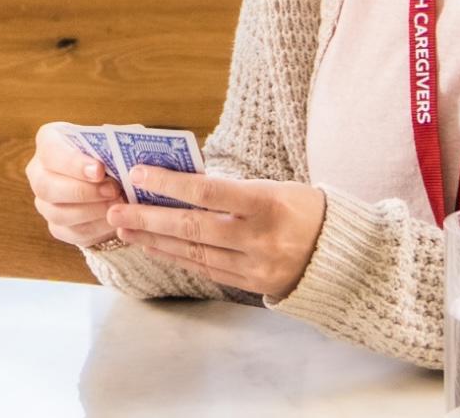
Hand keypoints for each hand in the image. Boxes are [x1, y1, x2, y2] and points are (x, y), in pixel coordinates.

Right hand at [25, 122, 126, 247]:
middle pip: (46, 186)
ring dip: (92, 211)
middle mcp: (39, 172)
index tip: (99, 170)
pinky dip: (96, 229)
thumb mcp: (113, 142)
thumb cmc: (111, 152)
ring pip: (58, 213)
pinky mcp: (57, 227)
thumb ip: (114, 147)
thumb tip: (128, 159)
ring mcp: (45, 202)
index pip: (50, 151)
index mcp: (49, 142)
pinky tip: (115, 221)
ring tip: (118, 205)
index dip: (73, 163)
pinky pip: (72, 233)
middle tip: (113, 190)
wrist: (113, 176)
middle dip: (82, 191)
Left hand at [105, 169, 327, 298]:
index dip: (170, 183)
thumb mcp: (274, 187)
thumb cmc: (304, 209)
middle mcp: (260, 239)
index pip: (209, 193)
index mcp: (268, 204)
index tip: (139, 174)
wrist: (343, 254)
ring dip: (155, 240)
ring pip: (194, 253)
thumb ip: (231, 190)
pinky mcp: (252, 286)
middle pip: (193, 228)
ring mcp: (256, 267)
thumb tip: (179, 184)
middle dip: (149, 218)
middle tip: (117, 210)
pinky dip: (176, 258)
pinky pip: (205, 270)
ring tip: (125, 229)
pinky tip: (155, 248)